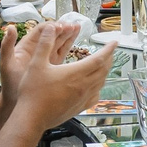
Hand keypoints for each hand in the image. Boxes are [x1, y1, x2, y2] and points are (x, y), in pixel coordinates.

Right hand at [3, 20, 117, 129]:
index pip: (99, 58)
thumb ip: (45, 44)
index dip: (109, 49)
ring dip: (105, 72)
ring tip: (104, 65)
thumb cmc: (33, 92)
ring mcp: (82, 98)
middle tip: (110, 51)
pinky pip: (95, 96)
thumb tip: (51, 28)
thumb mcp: (36, 64)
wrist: (32, 118)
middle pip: (103, 70)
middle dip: (109, 58)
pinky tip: (95, 87)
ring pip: (100, 83)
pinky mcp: (79, 108)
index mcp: (75, 73)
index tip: (114, 42)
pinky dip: (99, 88)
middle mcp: (83, 86)